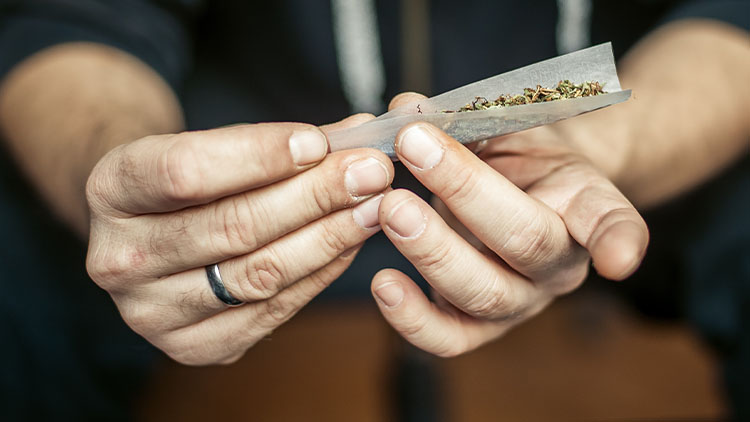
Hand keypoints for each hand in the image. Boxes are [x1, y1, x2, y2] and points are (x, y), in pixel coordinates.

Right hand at [85, 115, 392, 364]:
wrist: (154, 233)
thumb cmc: (189, 182)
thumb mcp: (209, 146)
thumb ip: (277, 143)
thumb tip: (357, 133)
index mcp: (111, 190)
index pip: (185, 172)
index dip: (260, 156)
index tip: (320, 141)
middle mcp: (119, 260)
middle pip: (232, 227)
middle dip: (314, 196)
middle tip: (371, 172)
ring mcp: (153, 313)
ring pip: (258, 274)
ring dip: (329, 236)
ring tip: (375, 205)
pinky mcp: (195, 347)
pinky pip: (273, 310)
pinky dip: (321, 272)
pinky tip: (352, 241)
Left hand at [370, 94, 647, 356]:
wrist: (514, 198)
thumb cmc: (518, 160)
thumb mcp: (507, 126)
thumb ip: (463, 117)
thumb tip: (404, 110)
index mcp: (583, 207)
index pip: (610, 222)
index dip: (619, 242)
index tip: (619, 261)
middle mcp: (558, 265)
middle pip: (524, 242)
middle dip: (464, 191)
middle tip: (415, 147)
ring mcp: (519, 302)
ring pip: (484, 293)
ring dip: (430, 249)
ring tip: (389, 206)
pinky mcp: (476, 326)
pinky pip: (448, 338)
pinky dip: (412, 318)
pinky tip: (382, 283)